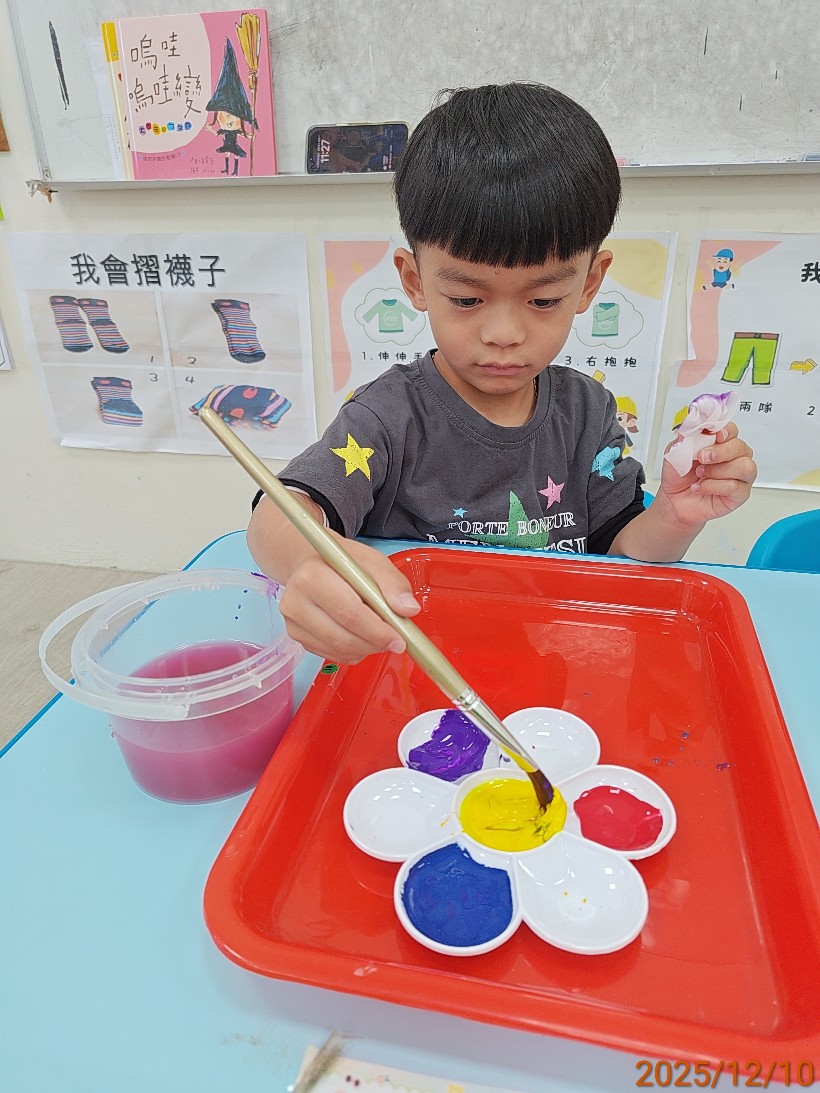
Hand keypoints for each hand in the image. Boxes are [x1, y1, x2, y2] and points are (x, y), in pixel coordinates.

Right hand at [278, 535, 420, 663]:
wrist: (311, 563)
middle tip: (395, 641)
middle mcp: (296, 601)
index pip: (349, 612)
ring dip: (366, 649)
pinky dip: (353, 652)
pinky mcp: (296, 636)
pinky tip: (361, 637)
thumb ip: (393, 583)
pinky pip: (331, 655)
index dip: (377, 630)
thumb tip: (408, 609)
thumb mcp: (372, 561)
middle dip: (375, 643)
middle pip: (342, 636)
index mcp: (312, 576)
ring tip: (379, 635)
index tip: (399, 638)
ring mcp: (293, 622)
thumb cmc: (341, 561)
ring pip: (338, 649)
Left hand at [660, 422, 756, 522]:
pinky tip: (700, 487)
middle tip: (701, 457)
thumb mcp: (675, 452)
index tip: (714, 435)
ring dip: (719, 470)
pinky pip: (735, 487)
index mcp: (721, 443)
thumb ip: (685, 436)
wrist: (674, 501)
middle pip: (740, 446)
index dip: (726, 431)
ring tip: (700, 474)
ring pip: (744, 466)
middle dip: (720, 451)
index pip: (732, 430)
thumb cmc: (679, 476)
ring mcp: (739, 476)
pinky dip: (713, 486)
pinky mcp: (739, 494)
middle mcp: (733, 457)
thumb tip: (692, 421)